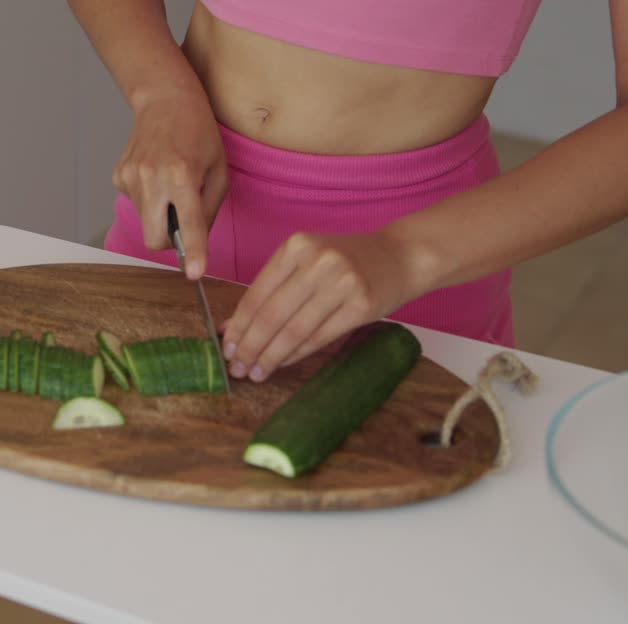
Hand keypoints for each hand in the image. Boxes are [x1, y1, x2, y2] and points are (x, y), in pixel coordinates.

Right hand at [113, 91, 227, 279]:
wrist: (164, 99)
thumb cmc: (197, 132)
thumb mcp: (218, 169)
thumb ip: (209, 208)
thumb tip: (192, 239)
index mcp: (182, 174)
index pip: (188, 223)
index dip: (192, 251)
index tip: (193, 273)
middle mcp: (152, 177)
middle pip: (154, 237)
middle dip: (168, 240)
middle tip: (181, 220)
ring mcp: (130, 177)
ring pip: (145, 221)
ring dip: (159, 213)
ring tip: (170, 182)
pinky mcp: (118, 176)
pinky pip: (136, 204)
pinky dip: (148, 198)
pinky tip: (155, 174)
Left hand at [221, 230, 420, 380]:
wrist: (402, 255)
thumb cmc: (347, 260)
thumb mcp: (306, 261)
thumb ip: (272, 289)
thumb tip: (231, 327)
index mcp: (297, 246)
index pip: (257, 293)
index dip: (238, 325)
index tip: (225, 347)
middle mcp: (318, 261)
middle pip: (272, 315)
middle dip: (249, 346)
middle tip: (236, 368)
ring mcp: (342, 283)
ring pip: (294, 331)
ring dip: (270, 357)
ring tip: (255, 373)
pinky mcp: (361, 306)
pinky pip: (319, 338)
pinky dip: (295, 355)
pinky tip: (281, 364)